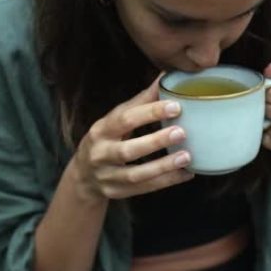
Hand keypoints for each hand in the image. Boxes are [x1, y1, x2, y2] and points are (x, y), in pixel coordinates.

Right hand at [70, 75, 193, 201]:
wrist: (83, 176)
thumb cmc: (108, 139)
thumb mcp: (117, 118)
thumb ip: (141, 101)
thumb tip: (166, 77)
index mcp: (101, 130)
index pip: (125, 119)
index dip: (150, 113)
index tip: (176, 106)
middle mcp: (100, 154)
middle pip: (127, 150)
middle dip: (155, 141)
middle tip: (182, 132)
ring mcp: (107, 176)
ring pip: (136, 175)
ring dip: (163, 167)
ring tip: (187, 157)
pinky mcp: (117, 193)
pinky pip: (144, 188)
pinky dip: (167, 181)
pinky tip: (187, 173)